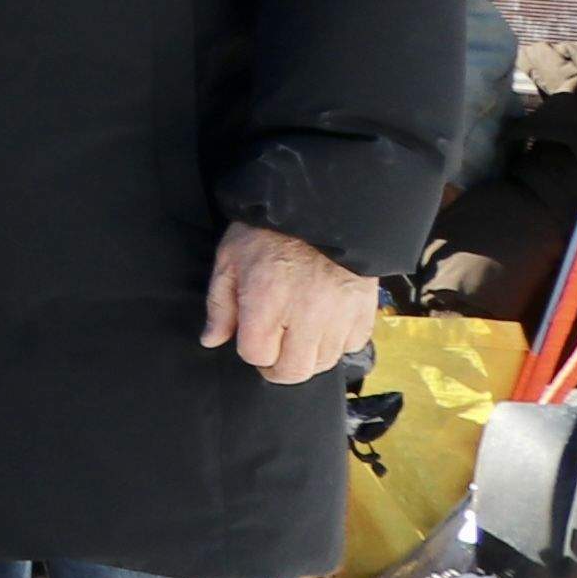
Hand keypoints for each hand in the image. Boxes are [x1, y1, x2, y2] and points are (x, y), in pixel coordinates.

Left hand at [202, 221, 379, 383]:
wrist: (322, 206)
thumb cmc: (268, 231)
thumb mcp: (230, 259)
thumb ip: (219, 305)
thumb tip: (212, 340)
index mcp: (266, 301)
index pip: (257, 355)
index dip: (250, 351)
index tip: (251, 339)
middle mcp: (306, 314)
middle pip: (293, 371)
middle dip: (277, 367)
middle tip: (274, 350)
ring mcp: (340, 314)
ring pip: (324, 363)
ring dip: (308, 356)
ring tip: (298, 334)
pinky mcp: (364, 309)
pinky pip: (352, 345)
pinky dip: (338, 342)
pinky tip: (325, 324)